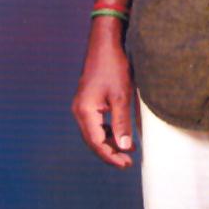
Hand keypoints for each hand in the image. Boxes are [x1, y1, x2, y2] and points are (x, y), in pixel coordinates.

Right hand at [71, 21, 134, 168]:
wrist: (105, 44)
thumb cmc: (114, 67)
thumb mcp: (122, 96)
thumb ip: (122, 123)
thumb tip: (124, 148)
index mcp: (85, 112)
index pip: (96, 143)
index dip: (111, 156)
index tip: (126, 165)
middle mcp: (79, 111)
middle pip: (93, 141)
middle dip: (110, 153)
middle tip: (128, 163)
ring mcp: (82, 106)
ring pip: (95, 133)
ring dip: (110, 143)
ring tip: (128, 152)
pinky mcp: (88, 101)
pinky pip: (96, 123)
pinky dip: (108, 131)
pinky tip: (121, 135)